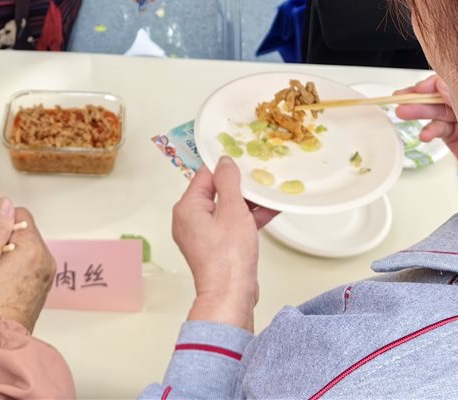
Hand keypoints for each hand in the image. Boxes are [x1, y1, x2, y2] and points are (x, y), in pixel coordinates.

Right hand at [0, 198, 54, 332]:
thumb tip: (5, 204)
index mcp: (33, 249)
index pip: (20, 216)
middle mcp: (45, 260)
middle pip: (22, 233)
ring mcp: (44, 276)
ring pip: (23, 251)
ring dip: (1, 253)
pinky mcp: (40, 289)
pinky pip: (26, 267)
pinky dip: (9, 267)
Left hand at [173, 157, 272, 330]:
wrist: (230, 295)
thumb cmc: (228, 257)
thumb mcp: (232, 210)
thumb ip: (228, 182)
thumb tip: (224, 161)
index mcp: (187, 207)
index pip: (205, 175)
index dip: (226, 167)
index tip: (244, 161)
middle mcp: (190, 219)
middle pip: (216, 192)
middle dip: (240, 186)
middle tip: (260, 177)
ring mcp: (202, 234)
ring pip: (226, 209)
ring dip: (247, 202)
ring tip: (269, 193)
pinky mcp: (215, 247)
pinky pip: (231, 224)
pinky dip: (247, 219)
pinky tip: (270, 211)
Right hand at [395, 75, 457, 187]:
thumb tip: (443, 84)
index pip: (451, 82)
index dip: (432, 84)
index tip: (419, 88)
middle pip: (439, 96)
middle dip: (418, 97)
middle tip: (401, 100)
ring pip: (435, 112)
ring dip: (418, 113)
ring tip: (404, 114)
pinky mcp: (456, 137)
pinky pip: (439, 130)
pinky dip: (430, 131)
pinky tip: (425, 135)